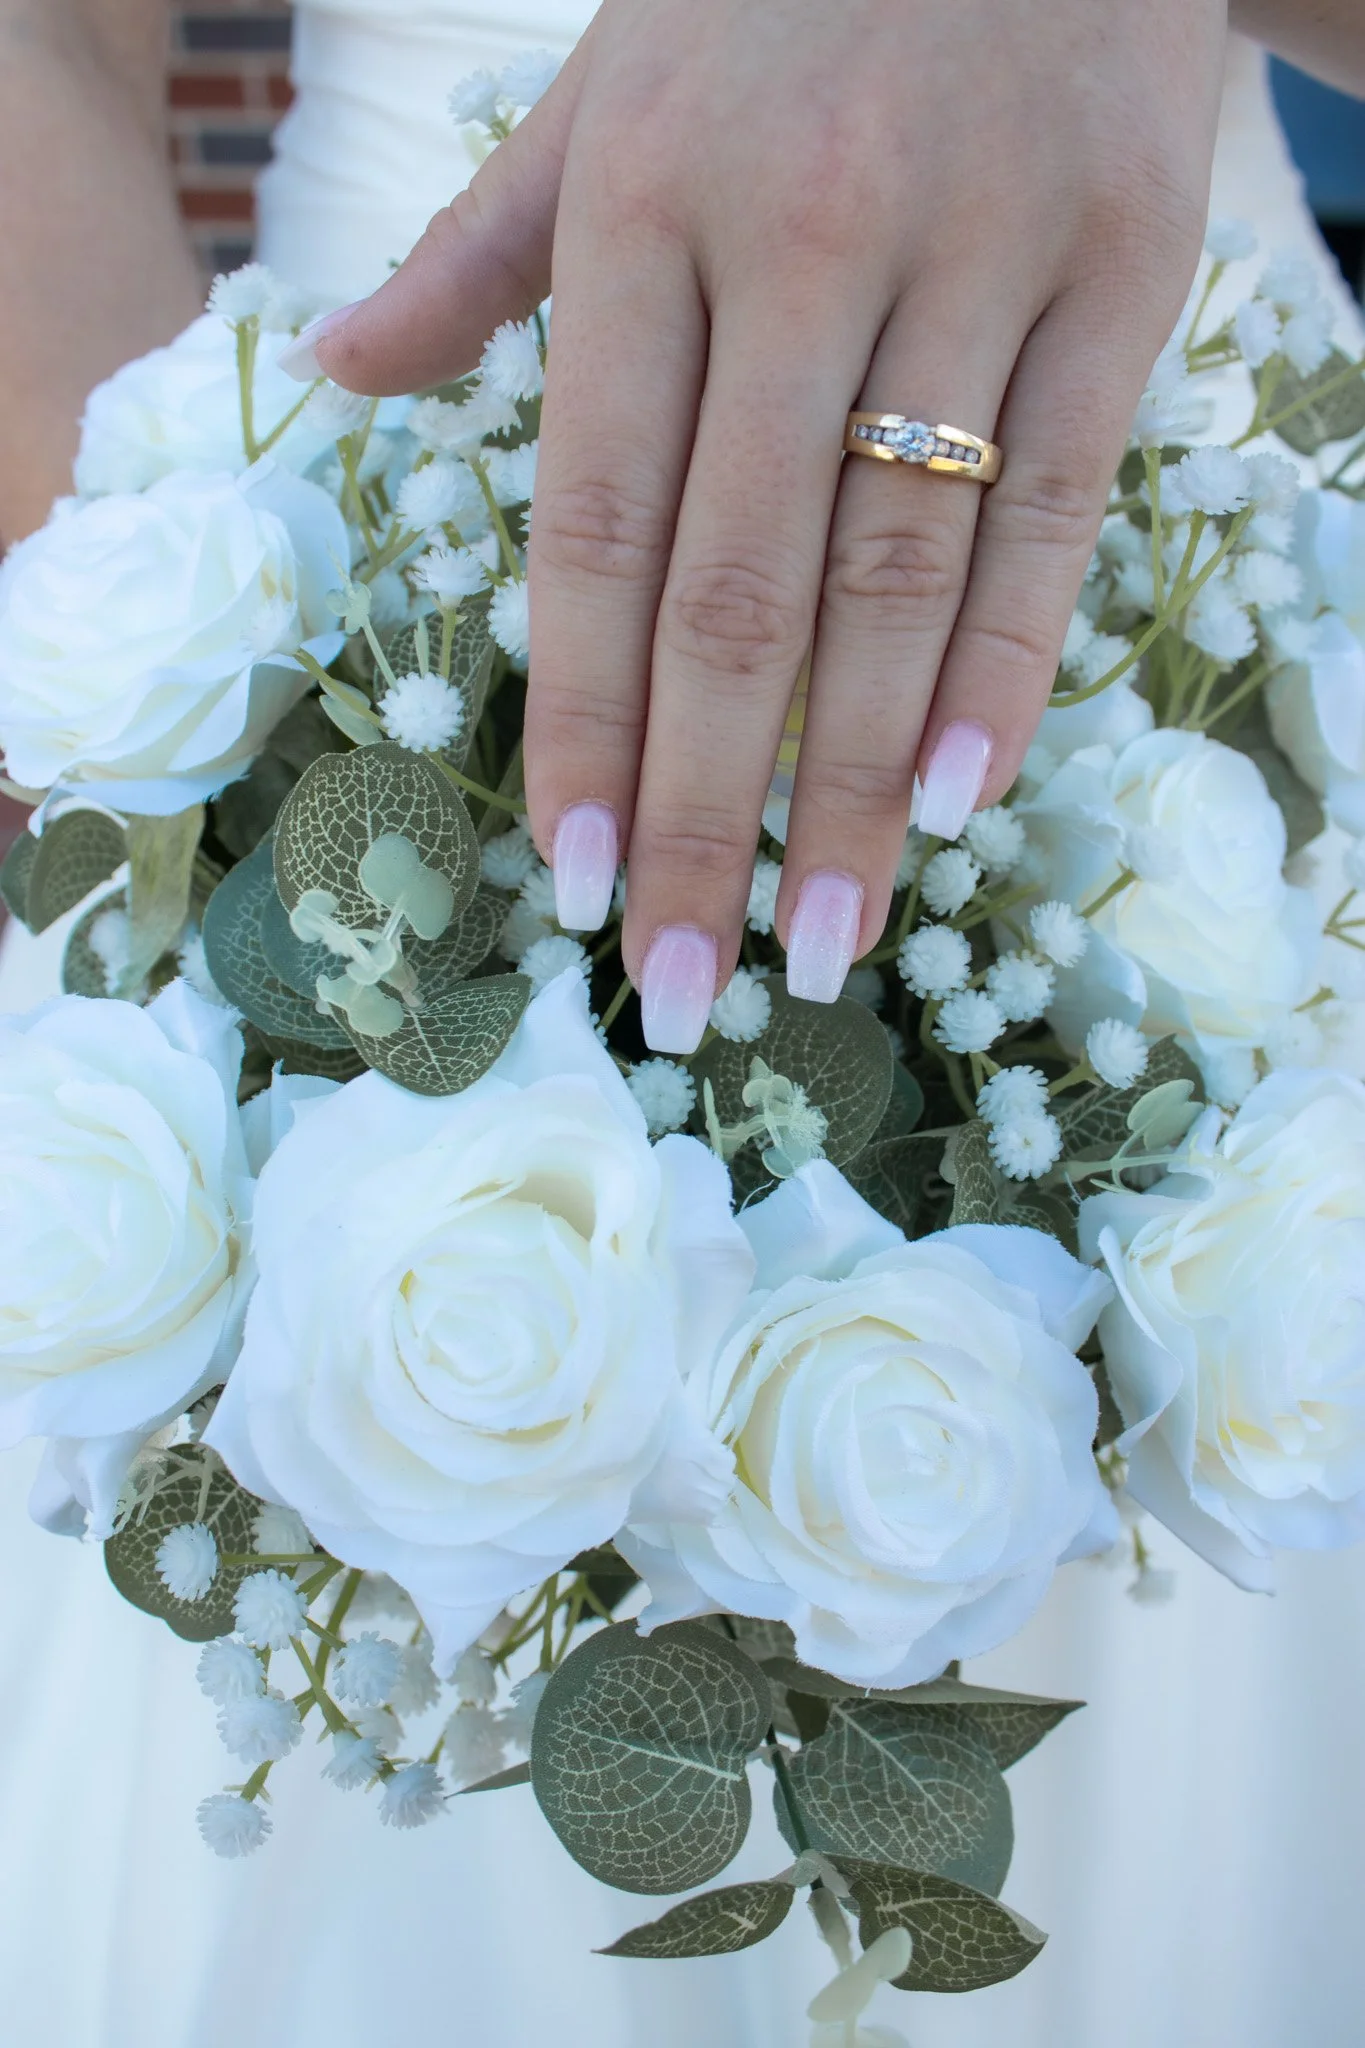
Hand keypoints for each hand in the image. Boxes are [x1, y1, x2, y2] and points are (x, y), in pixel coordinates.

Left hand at [301, 0, 1225, 1050]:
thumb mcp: (608, 85)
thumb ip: (487, 250)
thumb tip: (349, 374)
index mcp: (650, 207)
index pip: (597, 523)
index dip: (577, 715)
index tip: (564, 875)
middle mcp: (802, 242)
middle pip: (739, 590)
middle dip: (701, 808)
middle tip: (680, 979)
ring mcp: (978, 256)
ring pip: (899, 575)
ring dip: (855, 786)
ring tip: (823, 939)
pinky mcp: (1126, 269)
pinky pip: (1059, 503)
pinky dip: (1010, 662)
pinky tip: (963, 798)